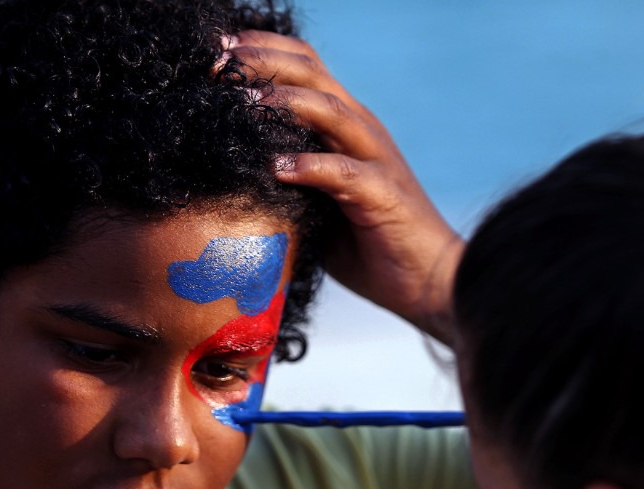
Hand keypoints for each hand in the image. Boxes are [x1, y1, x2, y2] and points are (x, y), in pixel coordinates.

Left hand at [228, 31, 461, 343]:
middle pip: (311, 73)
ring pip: (330, 111)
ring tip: (244, 103)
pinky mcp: (385, 195)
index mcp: (346, 127)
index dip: (261, 51)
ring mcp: (377, 160)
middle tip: (217, 63)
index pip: (304, 67)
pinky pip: (345, 172)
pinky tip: (278, 167)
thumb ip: (286, 183)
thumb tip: (230, 179)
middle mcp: (363, 132)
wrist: (428, 282)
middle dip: (262, 61)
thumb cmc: (370, 247)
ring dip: (284, 102)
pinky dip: (311, 165)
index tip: (215, 54)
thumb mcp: (318, 206)